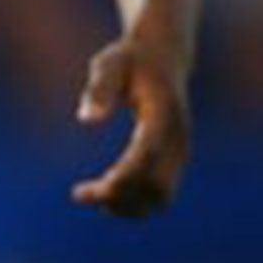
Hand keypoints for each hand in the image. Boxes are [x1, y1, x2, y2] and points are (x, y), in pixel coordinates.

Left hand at [70, 33, 192, 217]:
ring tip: (87, 197)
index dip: (123, 176)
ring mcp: (182, 152)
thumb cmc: (129, 60)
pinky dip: (137, 202)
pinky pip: (162, 193)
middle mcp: (178, 139)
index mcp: (163, 114)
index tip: (94, 189)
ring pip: (161, 197)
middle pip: (155, 184)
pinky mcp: (177, 160)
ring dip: (128, 206)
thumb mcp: (109, 64)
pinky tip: (106, 196)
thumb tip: (86, 121)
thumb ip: (99, 90)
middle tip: (80, 194)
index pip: (146, 154)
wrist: (163, 56)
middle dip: (120, 197)